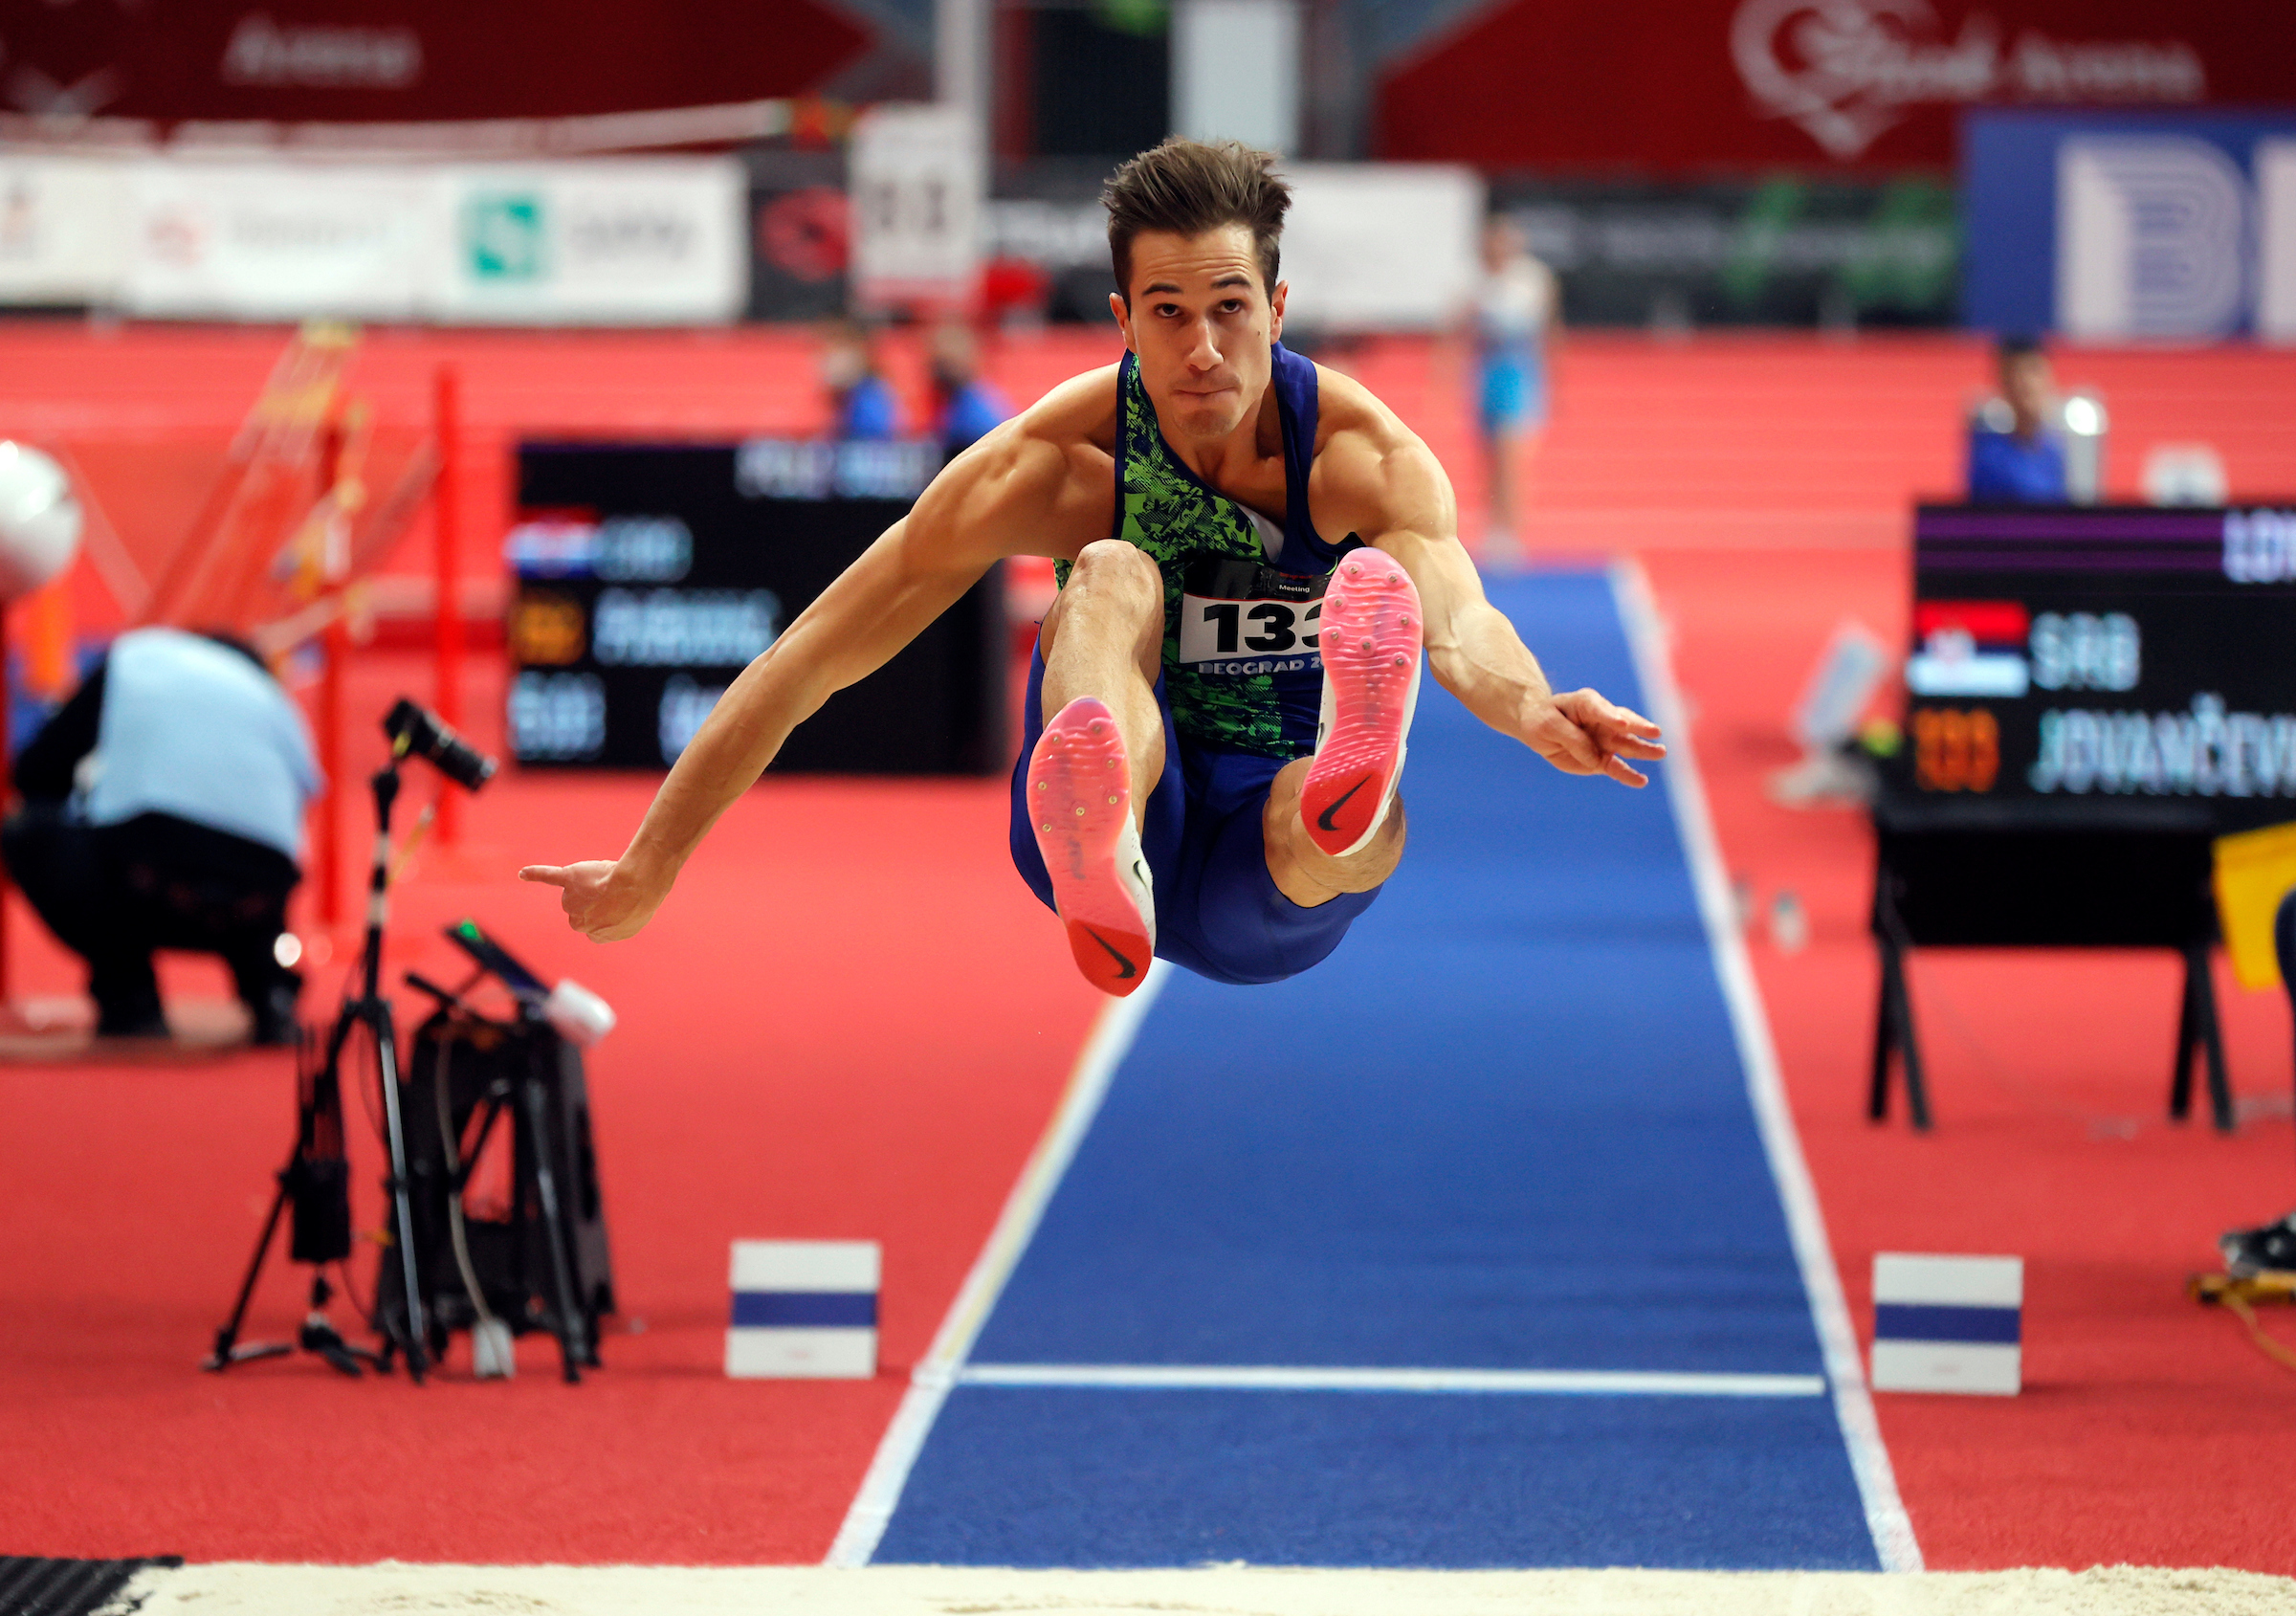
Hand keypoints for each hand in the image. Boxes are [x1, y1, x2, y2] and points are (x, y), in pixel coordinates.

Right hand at [518, 858, 664, 941]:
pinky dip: (536, 874)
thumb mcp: (634, 920)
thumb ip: (620, 921)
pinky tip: (523, 874)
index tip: (619, 905)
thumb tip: (617, 915)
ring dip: (590, 885)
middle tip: (616, 892)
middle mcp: (578, 922)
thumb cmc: (640, 902)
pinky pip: (549, 877)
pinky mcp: (569, 880)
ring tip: (608, 882)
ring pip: (576, 892)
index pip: (597, 922)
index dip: (608, 911)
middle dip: (595, 899)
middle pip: (583, 907)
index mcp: (595, 935)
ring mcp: (571, 901)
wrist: (636, 888)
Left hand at [1525, 688, 1665, 786]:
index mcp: (1587, 704)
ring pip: (1626, 745)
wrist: (1540, 727)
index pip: (1600, 709)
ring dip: (1643, 750)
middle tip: (1655, 732)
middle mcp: (1602, 721)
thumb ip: (1571, 738)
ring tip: (1660, 752)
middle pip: (1623, 725)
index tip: (1622, 724)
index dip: (1611, 716)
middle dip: (1639, 728)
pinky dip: (1628, 775)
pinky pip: (1616, 768)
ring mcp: (1605, 740)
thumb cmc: (1543, 718)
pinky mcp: (1601, 759)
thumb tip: (1594, 758)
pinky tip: (1641, 781)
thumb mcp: (1548, 724)